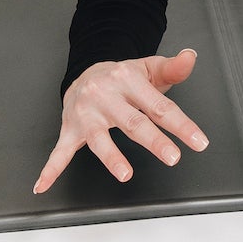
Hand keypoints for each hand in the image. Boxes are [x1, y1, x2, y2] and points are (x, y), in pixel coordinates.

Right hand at [34, 47, 210, 191]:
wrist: (86, 73)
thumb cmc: (124, 77)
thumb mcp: (150, 68)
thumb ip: (174, 68)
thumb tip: (191, 56)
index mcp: (128, 79)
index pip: (159, 106)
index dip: (181, 125)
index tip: (199, 141)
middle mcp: (106, 95)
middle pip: (133, 122)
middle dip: (154, 140)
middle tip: (172, 156)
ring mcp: (86, 114)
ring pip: (99, 138)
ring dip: (112, 157)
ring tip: (125, 173)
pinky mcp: (69, 129)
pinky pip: (59, 151)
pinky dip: (51, 168)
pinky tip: (43, 184)